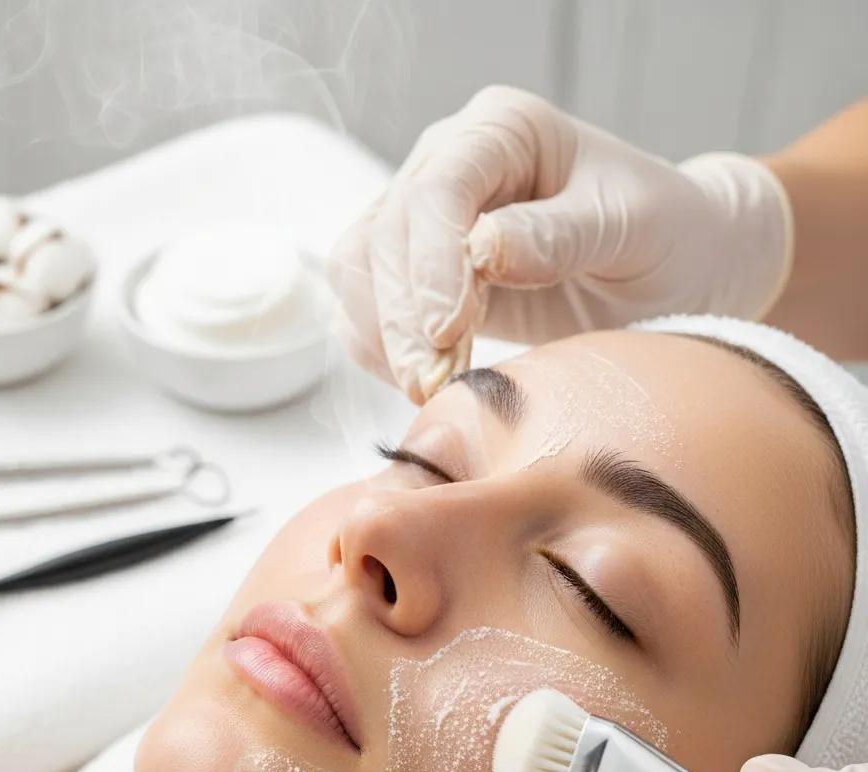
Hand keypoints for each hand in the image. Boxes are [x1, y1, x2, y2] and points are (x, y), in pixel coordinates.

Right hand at [328, 85, 792, 403]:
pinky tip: (422, 377)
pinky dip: (379, 349)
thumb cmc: (664, 236)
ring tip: (431, 385)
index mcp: (504, 130)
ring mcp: (426, 221)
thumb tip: (482, 249)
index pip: (437, 189)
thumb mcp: (633, 226)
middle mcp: (452, 165)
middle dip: (402, 317)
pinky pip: (363, 308)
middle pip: (384, 235)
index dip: (432, 262)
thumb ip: (560, 233)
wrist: (669, 273)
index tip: (447, 330)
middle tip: (432, 380)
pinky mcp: (417, 275)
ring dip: (384, 336)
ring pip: (358, 272)